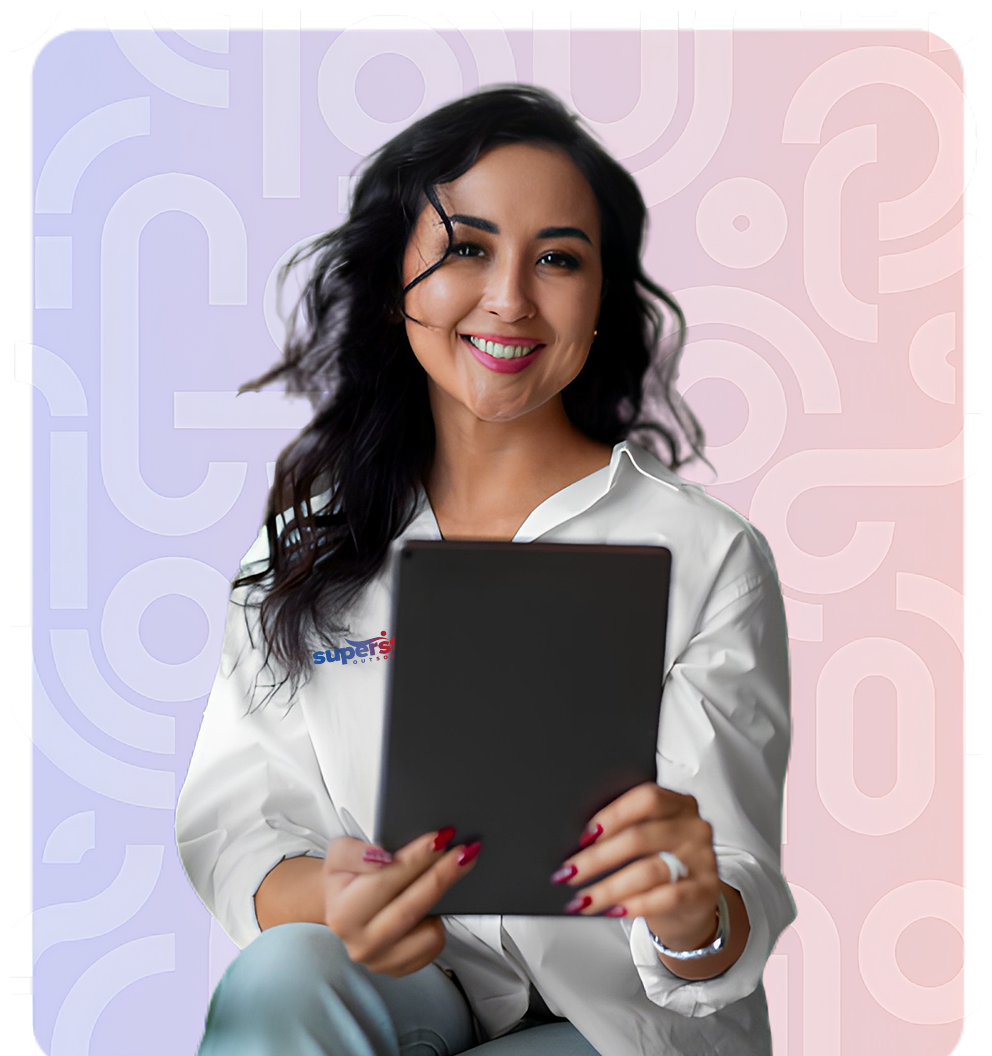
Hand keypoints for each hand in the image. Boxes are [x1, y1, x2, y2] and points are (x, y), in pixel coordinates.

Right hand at [321, 829, 480, 976]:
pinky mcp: (399, 968)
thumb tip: (382, 858)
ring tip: (446, 875)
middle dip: (442, 874)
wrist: (342, 908)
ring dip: (443, 901)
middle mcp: (362, 943)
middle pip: (412, 907)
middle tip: (464, 851)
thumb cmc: (345, 880)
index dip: (417, 857)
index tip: (440, 838)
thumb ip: (354, 852)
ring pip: (428, 934)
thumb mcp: (339, 853)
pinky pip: (432, 947)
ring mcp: (382, 960)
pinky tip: (432, 904)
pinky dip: (437, 923)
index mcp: (344, 913)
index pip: (386, 880)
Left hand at [551, 783, 720, 951]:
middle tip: (571, 872)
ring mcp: (702, 859)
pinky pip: (666, 897)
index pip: (646, 799)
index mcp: (678, 804)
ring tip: (584, 898)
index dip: (612, 815)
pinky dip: (634, 904)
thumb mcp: (650, 838)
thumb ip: (626, 829)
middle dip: (598, 857)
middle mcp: (693, 827)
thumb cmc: (662, 862)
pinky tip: (613, 910)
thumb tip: (580, 842)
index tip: (584, 835)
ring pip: (648, 871)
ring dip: (609, 887)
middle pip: (639, 837)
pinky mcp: (705, 890)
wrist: (693, 904)